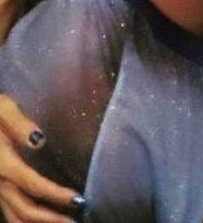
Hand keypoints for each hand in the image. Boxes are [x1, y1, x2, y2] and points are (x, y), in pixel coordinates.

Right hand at [0, 96, 79, 222]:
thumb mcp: (2, 108)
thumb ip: (18, 123)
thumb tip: (38, 140)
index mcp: (2, 162)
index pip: (32, 184)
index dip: (56, 195)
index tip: (78, 199)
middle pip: (23, 208)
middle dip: (50, 218)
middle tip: (76, 221)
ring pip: (13, 216)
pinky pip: (8, 211)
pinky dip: (24, 220)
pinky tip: (42, 221)